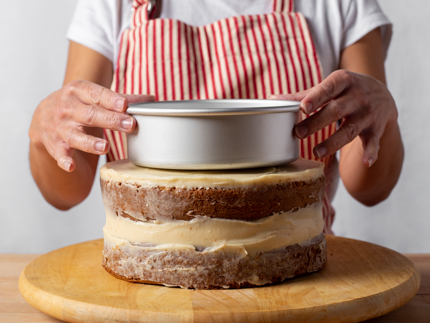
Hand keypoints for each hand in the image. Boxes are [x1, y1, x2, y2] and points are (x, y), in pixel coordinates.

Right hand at [29, 80, 153, 171]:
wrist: (42, 117)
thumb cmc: (76, 105)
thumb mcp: (92, 97)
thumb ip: (120, 100)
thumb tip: (151, 101)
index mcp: (79, 91)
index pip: (97, 94)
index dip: (111, 100)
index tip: (125, 105)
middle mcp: (67, 108)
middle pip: (90, 115)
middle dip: (110, 120)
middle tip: (129, 125)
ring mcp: (60, 127)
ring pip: (75, 135)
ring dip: (90, 142)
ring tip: (105, 147)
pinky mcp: (54, 145)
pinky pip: (59, 154)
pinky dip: (64, 160)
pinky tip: (70, 166)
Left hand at [270, 70, 397, 166]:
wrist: (383, 93)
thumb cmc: (346, 91)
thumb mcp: (329, 87)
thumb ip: (303, 95)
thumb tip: (272, 99)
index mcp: (343, 81)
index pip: (328, 88)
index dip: (316, 97)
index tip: (303, 107)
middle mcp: (358, 96)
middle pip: (336, 111)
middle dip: (317, 123)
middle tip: (298, 133)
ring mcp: (368, 114)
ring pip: (350, 129)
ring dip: (333, 142)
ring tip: (316, 152)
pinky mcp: (376, 129)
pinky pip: (373, 142)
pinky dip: (371, 152)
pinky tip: (366, 162)